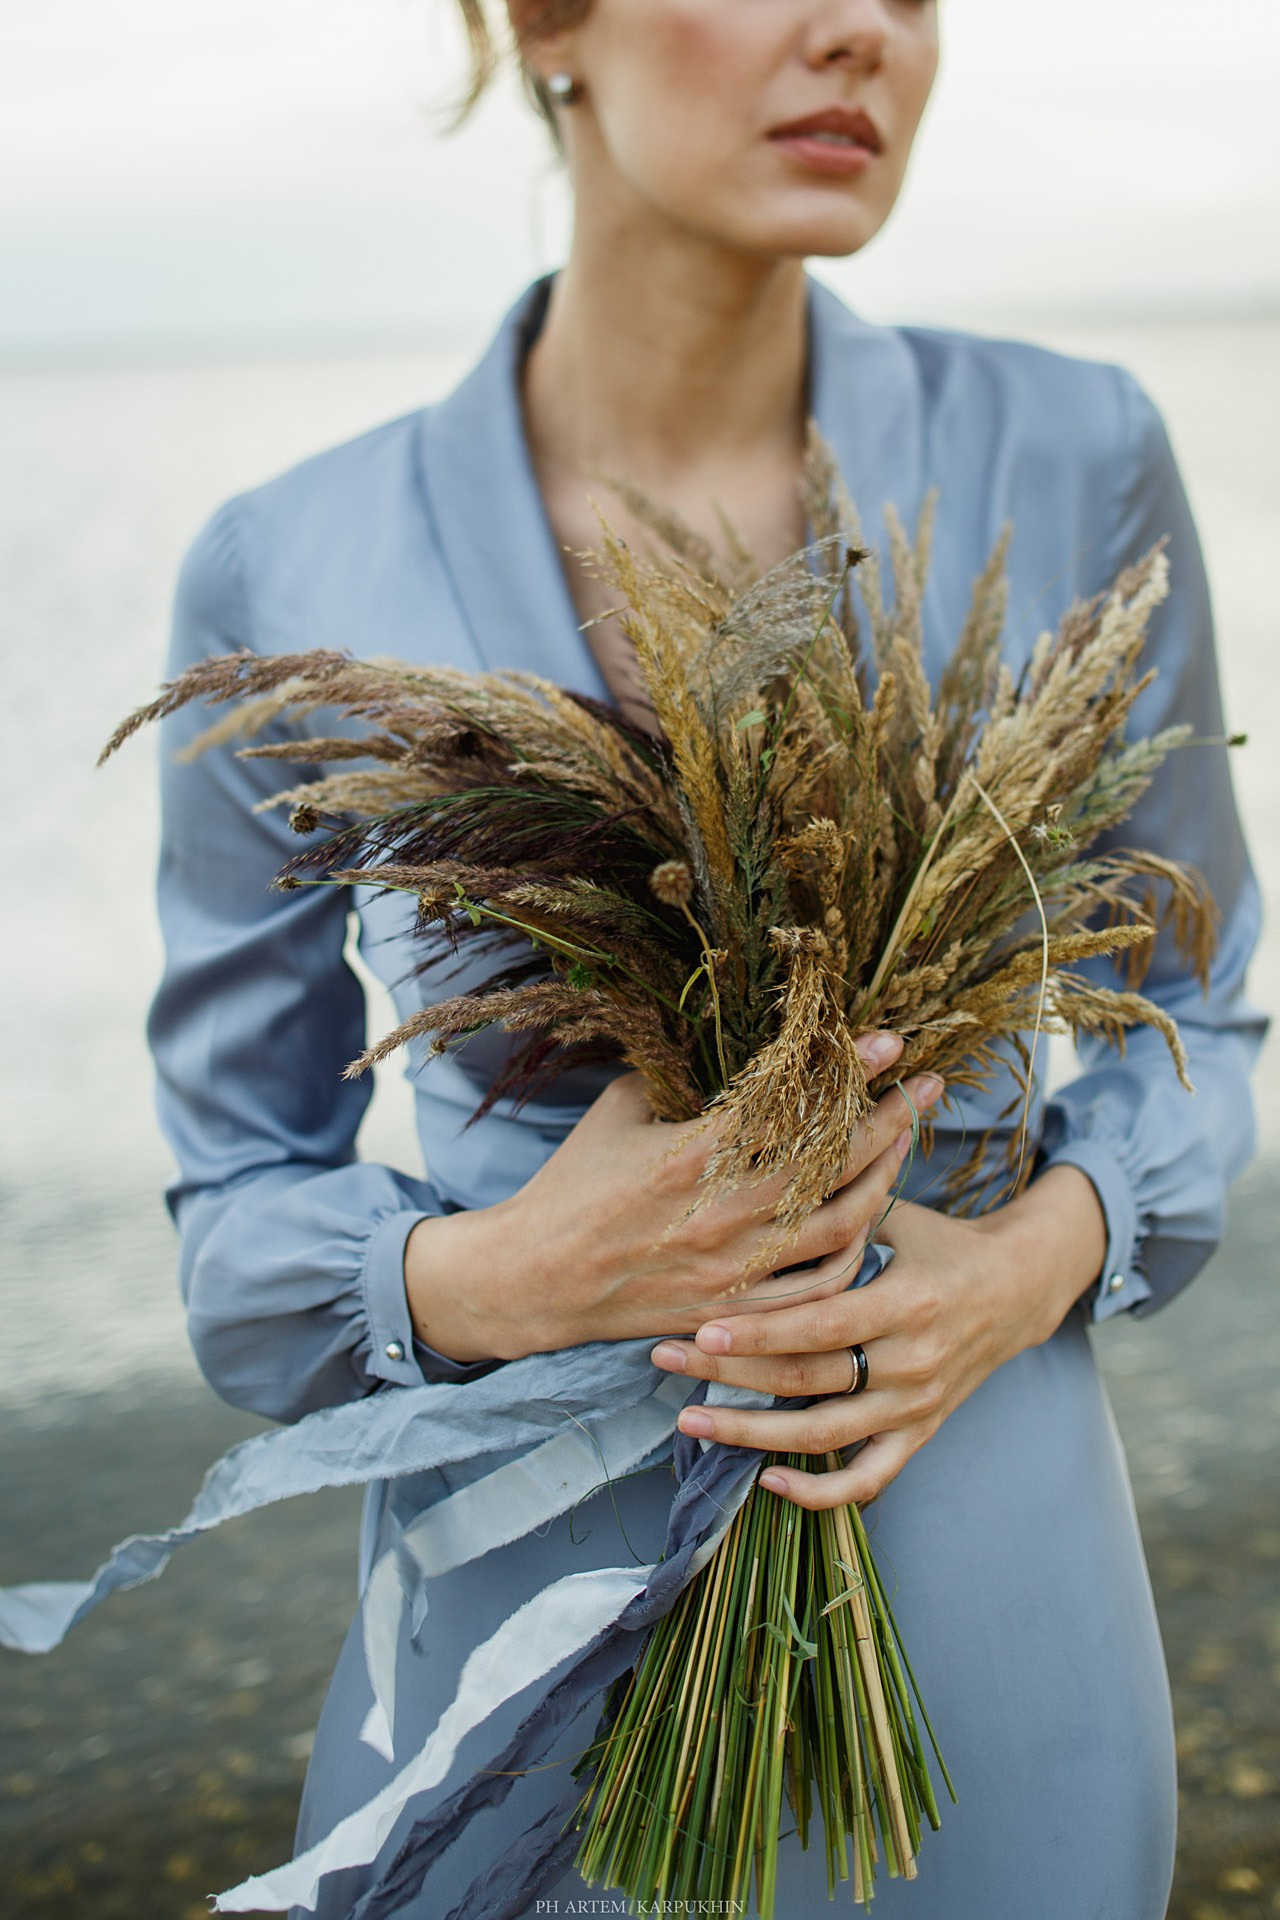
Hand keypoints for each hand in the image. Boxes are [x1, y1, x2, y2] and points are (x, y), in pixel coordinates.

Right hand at [404, 1033, 946, 1363]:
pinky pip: (817, 1289)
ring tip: (907, 1146)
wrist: (534, 1278)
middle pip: (835, 1163)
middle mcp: (723, 1213)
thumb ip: (673, 1075)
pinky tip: (871, 1226)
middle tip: (927, 1086)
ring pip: (840, 1226)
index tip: (890, 1041)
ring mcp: (733, 1270)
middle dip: (892, 1119)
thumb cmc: (571, 1185)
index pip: (793, 1103)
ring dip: (884, 1182)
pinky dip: (854, 1256)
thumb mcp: (617, 1110)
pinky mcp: (733, 1311)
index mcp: (692, 1154)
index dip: (849, 1070)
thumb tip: (716, 1038)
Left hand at [651, 1164, 1106, 1509]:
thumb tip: (766, 1185)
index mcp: (906, 1303)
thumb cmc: (943, 1242)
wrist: (1020, 1288)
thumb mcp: (900, 1217)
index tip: (702, 1330)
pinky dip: (821, 1493)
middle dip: (729, 1375)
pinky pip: (871, 1477)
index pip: (820, 1326)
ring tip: (691, 1421)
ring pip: (825, 1434)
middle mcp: (912, 1361)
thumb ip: (841, 1214)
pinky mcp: (920, 1432)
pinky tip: (768, 1481)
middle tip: (666, 1361)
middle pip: (807, 1380)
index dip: (759, 1334)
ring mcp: (916, 1405)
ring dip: (753, 1434)